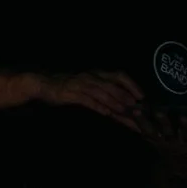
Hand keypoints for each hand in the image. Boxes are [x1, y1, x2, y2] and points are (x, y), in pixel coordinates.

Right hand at [29, 69, 145, 127]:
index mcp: (97, 74)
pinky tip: (106, 113)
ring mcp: (81, 84)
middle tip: (137, 106)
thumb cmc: (69, 88)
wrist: (43, 85)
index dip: (132, 85)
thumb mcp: (88, 89)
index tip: (142, 96)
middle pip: (113, 84)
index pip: (119, 75)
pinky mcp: (71, 93)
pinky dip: (97, 106)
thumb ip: (104, 96)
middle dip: (126, 95)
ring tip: (125, 111)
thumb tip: (124, 106)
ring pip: (101, 92)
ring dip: (115, 101)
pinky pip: (87, 100)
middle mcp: (91, 77)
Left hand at [132, 104, 186, 162]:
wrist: (182, 165)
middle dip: (165, 121)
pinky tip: (131, 109)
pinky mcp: (151, 137)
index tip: (185, 117)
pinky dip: (136, 120)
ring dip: (146, 120)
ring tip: (138, 109)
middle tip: (160, 111)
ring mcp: (161, 139)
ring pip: (153, 129)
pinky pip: (142, 128)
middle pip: (169, 130)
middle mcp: (174, 140)